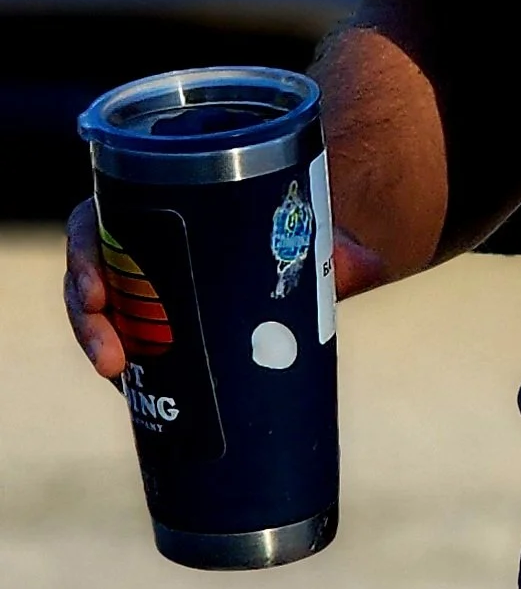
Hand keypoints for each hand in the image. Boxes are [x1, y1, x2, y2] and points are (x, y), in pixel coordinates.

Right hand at [64, 193, 388, 381]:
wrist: (302, 230)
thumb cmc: (291, 217)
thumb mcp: (306, 224)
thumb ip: (335, 245)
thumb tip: (367, 267)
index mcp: (157, 199)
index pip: (98, 222)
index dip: (85, 257)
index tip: (97, 293)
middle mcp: (139, 236)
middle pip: (92, 272)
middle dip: (87, 317)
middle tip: (110, 359)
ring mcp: (142, 280)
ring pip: (100, 310)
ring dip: (96, 342)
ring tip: (116, 373)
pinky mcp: (153, 317)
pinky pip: (123, 337)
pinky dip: (122, 363)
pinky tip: (129, 389)